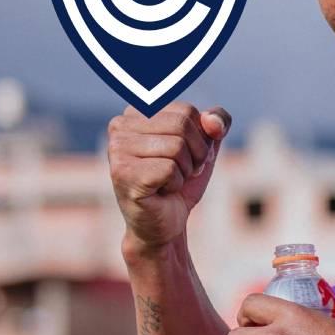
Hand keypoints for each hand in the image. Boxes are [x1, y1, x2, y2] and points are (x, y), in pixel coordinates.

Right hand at [107, 101, 231, 251]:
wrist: (166, 223)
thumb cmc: (182, 180)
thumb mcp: (207, 145)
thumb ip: (218, 121)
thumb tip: (213, 122)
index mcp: (137, 111)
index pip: (187, 111)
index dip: (200, 138)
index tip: (185, 155)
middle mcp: (120, 125)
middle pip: (182, 125)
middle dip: (195, 153)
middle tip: (181, 171)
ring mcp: (117, 149)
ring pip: (177, 146)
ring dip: (185, 170)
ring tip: (169, 181)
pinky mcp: (122, 173)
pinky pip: (170, 169)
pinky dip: (175, 184)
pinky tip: (160, 191)